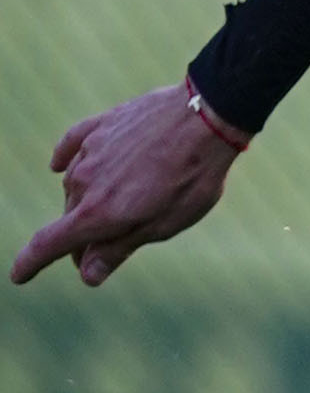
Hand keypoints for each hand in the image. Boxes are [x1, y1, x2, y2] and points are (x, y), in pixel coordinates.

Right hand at [10, 84, 246, 291]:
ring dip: (86, 202)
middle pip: (71, 219)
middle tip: (101, 254)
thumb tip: (87, 274)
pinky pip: (73, 144)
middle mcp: (84, 182)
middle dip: (82, 240)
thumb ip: (120, 247)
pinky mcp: (102, 124)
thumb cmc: (192, 176)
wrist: (207, 116)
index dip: (30, 263)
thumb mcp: (164, 224)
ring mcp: (91, 150)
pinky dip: (64, 158)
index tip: (18, 275)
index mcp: (97, 213)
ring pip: (76, 185)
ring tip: (113, 210)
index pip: (49, 243)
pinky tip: (57, 165)